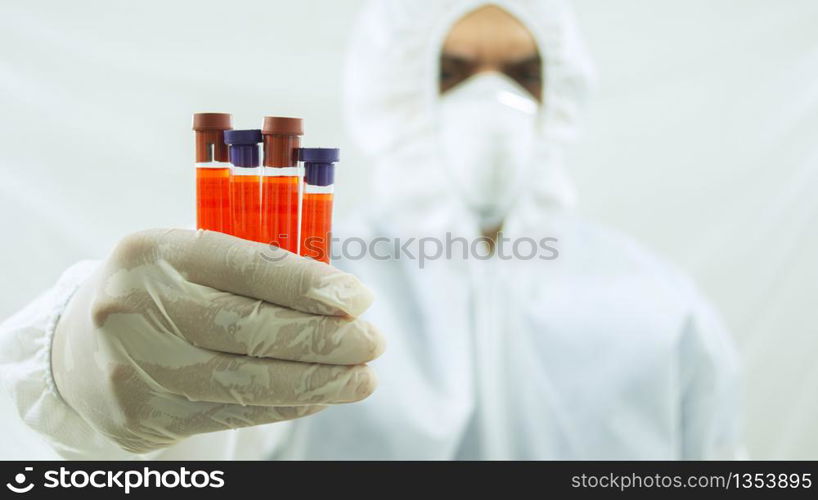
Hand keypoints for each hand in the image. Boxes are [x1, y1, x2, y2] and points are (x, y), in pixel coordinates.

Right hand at [51, 228, 383, 452]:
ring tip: (361, 379)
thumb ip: (256, 269)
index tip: (359, 299)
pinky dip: (283, 405)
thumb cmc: (161, 293)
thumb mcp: (191, 261)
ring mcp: (133, 366)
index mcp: (154, 251)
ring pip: (242, 379)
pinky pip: (228, 412)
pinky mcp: (141, 414)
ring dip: (314, 382)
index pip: (245, 266)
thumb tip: (341, 299)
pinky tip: (318, 396)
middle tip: (372, 343)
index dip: (309, 285)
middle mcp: (135, 307)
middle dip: (322, 339)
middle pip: (247, 328)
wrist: (80, 349)